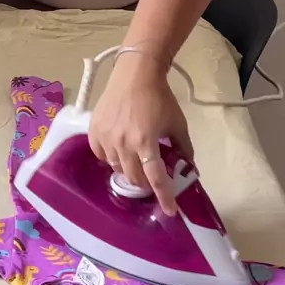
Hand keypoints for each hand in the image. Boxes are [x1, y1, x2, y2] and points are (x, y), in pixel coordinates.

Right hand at [88, 55, 193, 215]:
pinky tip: (118, 150)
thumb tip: (189, 168)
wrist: (135, 73)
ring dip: (128, 169)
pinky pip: (101, 155)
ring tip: (135, 159)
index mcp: (146, 142)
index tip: (170, 210)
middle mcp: (124, 143)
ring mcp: (106, 137)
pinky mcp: (94, 130)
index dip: (164, 197)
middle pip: (134, 177)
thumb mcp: (177, 123)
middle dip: (145, 182)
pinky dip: (110, 158)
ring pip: (116, 168)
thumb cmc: (159, 97)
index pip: (156, 178)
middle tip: (151, 177)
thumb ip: (184, 148)